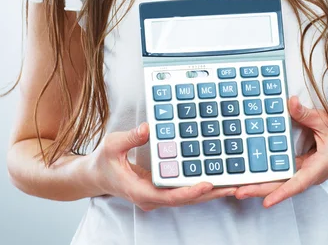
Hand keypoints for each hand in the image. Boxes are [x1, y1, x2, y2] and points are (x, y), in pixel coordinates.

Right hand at [87, 122, 235, 210]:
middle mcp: (152, 198)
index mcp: (140, 191)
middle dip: (209, 194)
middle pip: (185, 199)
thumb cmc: (103, 161)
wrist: (95, 175)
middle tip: (233, 186)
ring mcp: (157, 195)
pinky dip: (198, 184)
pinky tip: (216, 176)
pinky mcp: (160, 189)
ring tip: (233, 183)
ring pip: (186, 196)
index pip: (170, 197)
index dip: (190, 192)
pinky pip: (182, 188)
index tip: (207, 184)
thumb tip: (149, 128)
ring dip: (208, 191)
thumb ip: (131, 138)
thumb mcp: (113, 145)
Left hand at [234, 96, 327, 207]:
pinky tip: (247, 173)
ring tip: (234, 186)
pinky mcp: (297, 166)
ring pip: (278, 181)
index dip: (282, 192)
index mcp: (319, 166)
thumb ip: (307, 114)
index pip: (299, 183)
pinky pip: (280, 173)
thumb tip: (290, 102)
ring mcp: (302, 171)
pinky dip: (264, 174)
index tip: (266, 202)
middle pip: (281, 186)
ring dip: (258, 184)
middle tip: (236, 191)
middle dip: (258, 190)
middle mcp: (308, 173)